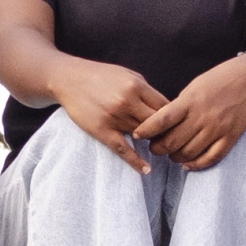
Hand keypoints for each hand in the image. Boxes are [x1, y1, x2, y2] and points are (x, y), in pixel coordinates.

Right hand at [50, 59, 170, 174]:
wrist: (68, 79)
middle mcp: (127, 101)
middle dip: (165, 132)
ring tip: (159, 148)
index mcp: (136, 86)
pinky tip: (146, 169)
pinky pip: (122, 149)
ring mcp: (114, 117)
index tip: (176, 125)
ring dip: (150, 142)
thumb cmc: (100, 76)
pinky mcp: (101, 130)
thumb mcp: (127, 75)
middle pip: (156, 124)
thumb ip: (146, 91)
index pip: (165, 107)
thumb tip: (166, 108)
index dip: (173, 118)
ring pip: (141, 136)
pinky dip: (135, 161)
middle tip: (171, 140)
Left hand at [136, 53, 245, 169]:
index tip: (137, 135)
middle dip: (158, 148)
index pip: (162, 120)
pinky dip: (196, 164)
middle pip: (172, 142)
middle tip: (154, 148)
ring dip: (175, 157)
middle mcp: (202, 117)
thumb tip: (161, 124)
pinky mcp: (230, 137)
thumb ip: (179, 106)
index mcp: (190, 101)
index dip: (146, 130)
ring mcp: (217, 129)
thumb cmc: (218, 80)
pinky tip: (187, 164)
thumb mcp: (194, 87)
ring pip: (188, 153)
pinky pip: (210, 158)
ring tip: (171, 154)